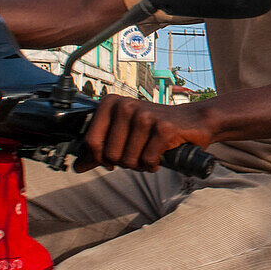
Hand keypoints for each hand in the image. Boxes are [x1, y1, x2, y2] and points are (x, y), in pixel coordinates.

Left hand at [76, 94, 212, 172]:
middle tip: (138, 153)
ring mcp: (145, 116)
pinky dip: (153, 164)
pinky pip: (147, 160)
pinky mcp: (163, 128)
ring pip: (129, 160)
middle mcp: (126, 106)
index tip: (113, 157)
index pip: (91, 141)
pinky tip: (160, 156)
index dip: (100, 157)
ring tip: (149, 153)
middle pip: (110, 154)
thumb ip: (100, 149)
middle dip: (125, 162)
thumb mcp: (124, 134)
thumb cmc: (155, 128)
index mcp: (112, 103)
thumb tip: (77, 166)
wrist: (192, 122)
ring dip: (140, 164)